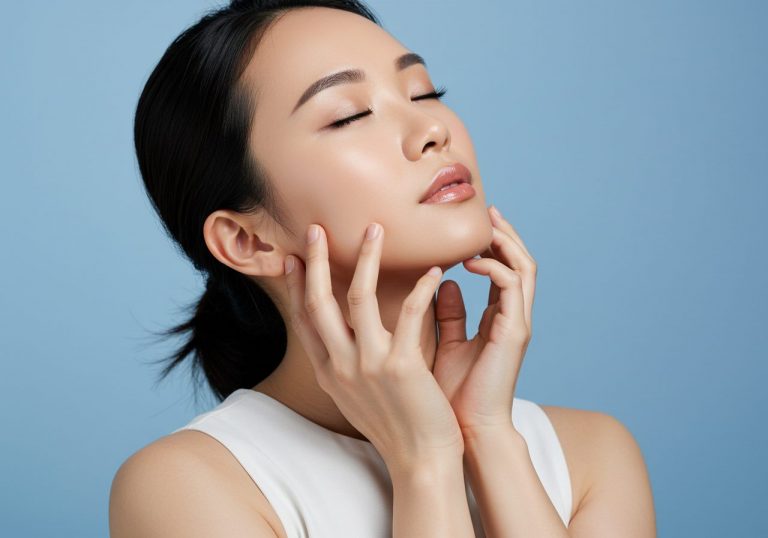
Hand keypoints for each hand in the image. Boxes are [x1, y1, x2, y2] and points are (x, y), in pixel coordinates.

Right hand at [284, 222, 464, 468]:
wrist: (420, 461)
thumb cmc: (394, 426)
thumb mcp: (356, 396)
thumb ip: (346, 363)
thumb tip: (342, 336)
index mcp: (329, 372)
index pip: (304, 320)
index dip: (296, 286)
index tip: (292, 257)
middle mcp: (341, 366)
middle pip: (319, 302)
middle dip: (316, 261)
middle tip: (316, 228)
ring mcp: (368, 365)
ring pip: (359, 296)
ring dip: (366, 258)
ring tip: (375, 230)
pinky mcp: (401, 366)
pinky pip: (410, 313)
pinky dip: (422, 288)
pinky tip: (434, 271)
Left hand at [432, 205, 537, 438]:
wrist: (464, 431)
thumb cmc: (450, 394)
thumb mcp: (444, 344)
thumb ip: (447, 313)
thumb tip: (442, 280)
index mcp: (497, 319)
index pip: (501, 270)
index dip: (491, 245)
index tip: (472, 224)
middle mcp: (512, 318)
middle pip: (519, 262)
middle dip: (505, 234)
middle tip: (487, 211)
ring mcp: (517, 324)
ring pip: (523, 268)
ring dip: (505, 242)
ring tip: (484, 224)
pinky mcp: (515, 333)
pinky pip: (512, 287)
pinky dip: (494, 267)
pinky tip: (469, 260)